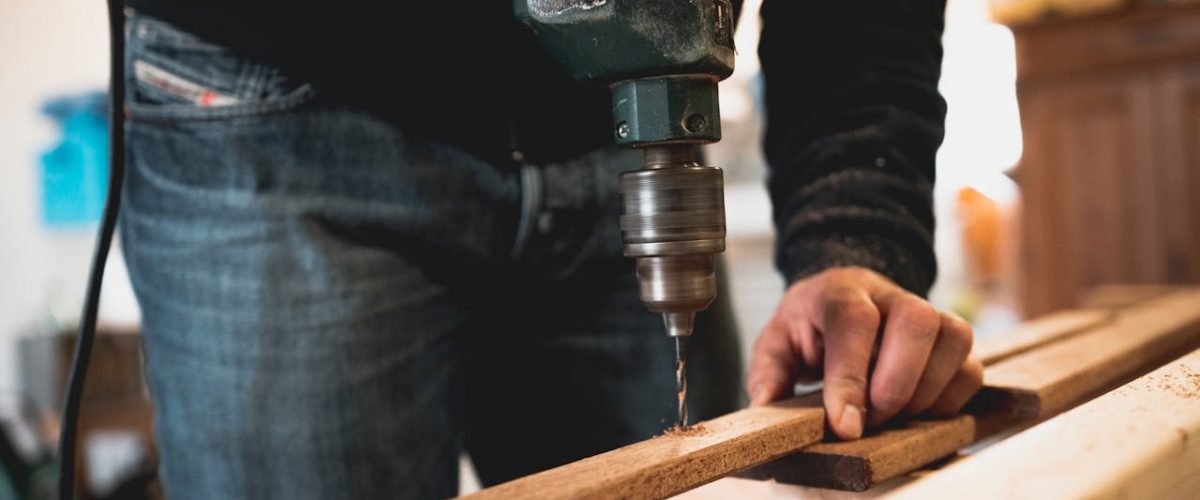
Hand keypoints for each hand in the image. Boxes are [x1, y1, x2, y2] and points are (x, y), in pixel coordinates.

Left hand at [746, 267, 982, 439]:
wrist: (845, 300)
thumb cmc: (810, 328)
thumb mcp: (777, 342)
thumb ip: (769, 371)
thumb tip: (769, 404)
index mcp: (841, 291)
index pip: (853, 320)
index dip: (851, 376)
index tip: (846, 425)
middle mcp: (891, 295)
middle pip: (917, 320)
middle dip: (896, 384)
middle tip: (871, 419)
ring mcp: (930, 313)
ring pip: (954, 339)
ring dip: (925, 392)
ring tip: (892, 414)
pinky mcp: (953, 341)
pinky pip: (971, 368)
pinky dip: (949, 399)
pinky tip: (917, 410)